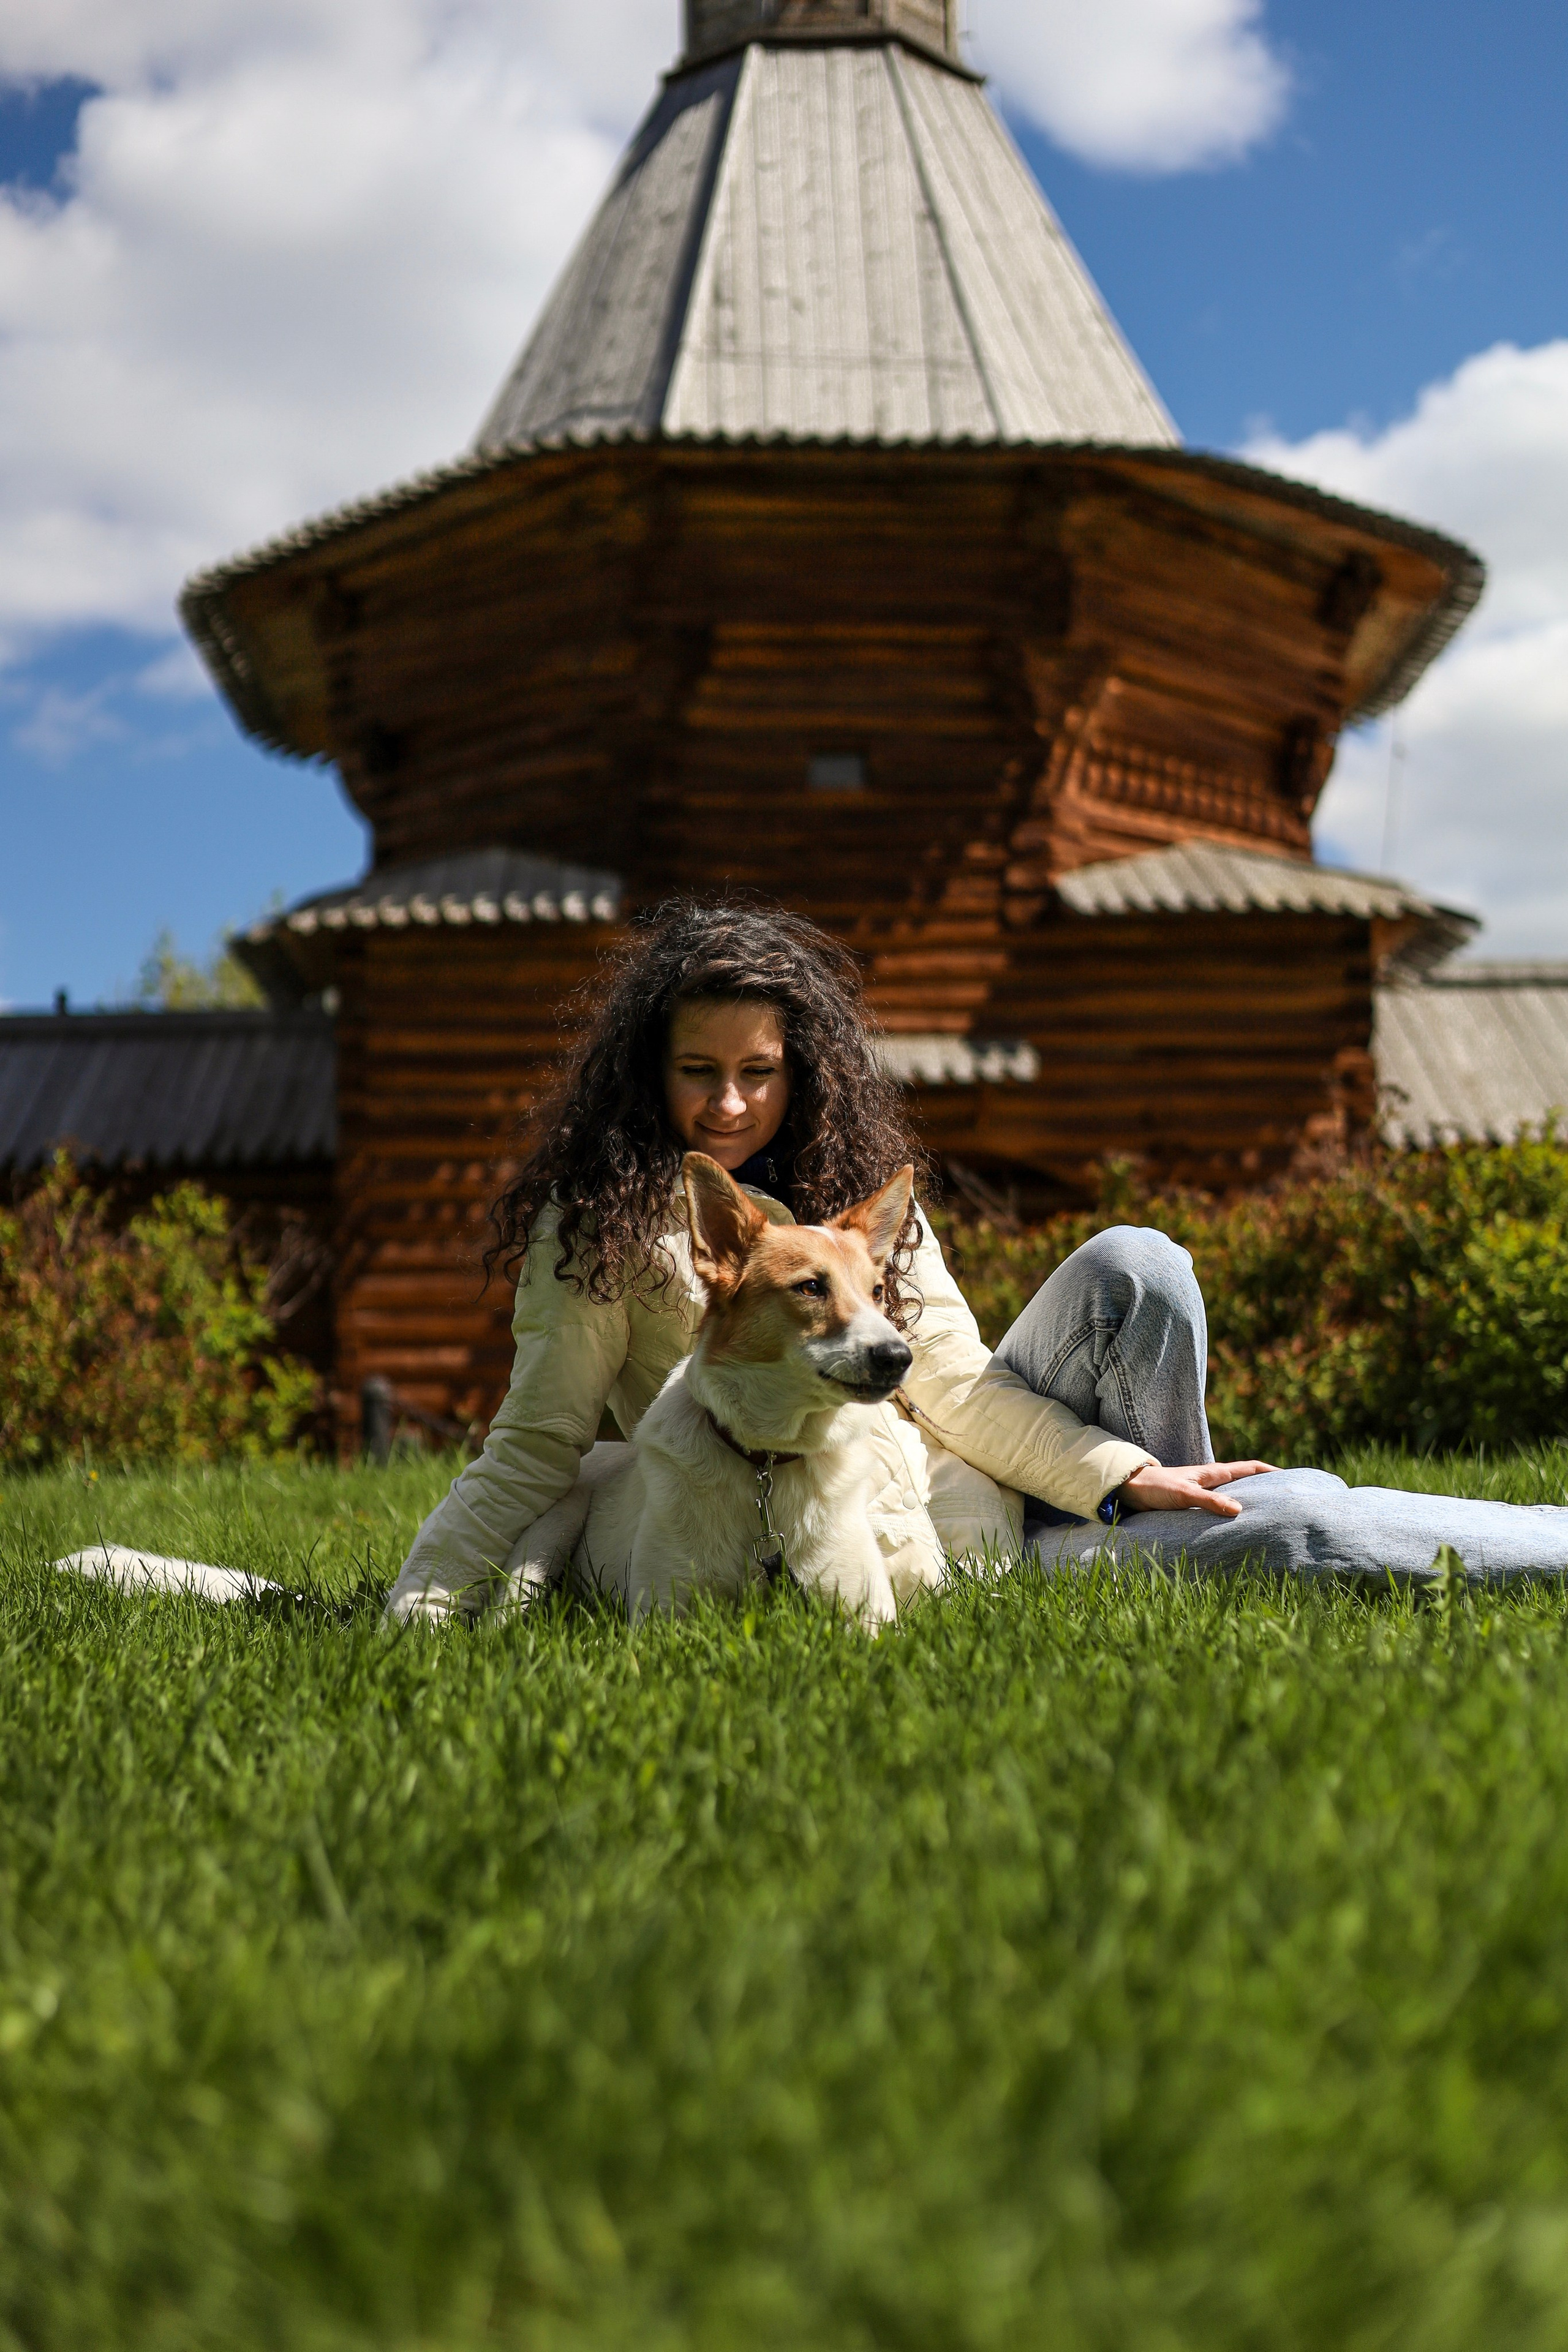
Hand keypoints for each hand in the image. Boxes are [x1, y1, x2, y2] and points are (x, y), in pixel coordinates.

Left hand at [1118, 1460, 1275, 1519]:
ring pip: (1234, 1495)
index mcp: (1213, 1473)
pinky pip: (1221, 1508)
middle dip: (1266, 1488)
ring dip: (1250, 1502)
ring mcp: (1205, 1492)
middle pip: (1246, 1482)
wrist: (1130, 1489)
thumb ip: (1210, 1501)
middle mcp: (1212, 1481)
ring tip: (1268, 1516)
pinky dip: (1233, 1514)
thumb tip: (1239, 1509)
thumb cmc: (1156, 1488)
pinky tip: (1238, 1527)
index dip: (1271, 1472)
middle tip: (1287, 1500)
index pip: (1250, 1468)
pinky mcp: (1195, 1504)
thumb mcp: (1184, 1494)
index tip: (1291, 1478)